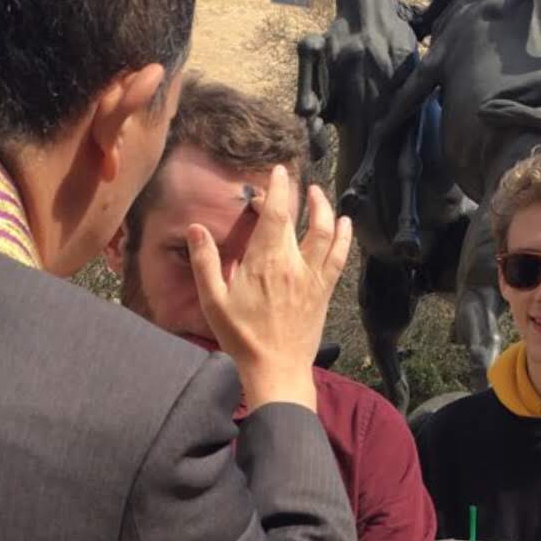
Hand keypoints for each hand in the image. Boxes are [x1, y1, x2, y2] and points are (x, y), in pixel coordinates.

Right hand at [186, 169, 351, 410]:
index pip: (276, 213)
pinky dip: (343, 237)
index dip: (279, 188)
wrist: (276, 370)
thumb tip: (196, 229)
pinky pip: (338, 258)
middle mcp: (292, 264)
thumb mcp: (213, 301)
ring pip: (325, 233)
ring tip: (319, 193)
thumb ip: (205, 262)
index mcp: (264, 261)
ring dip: (324, 208)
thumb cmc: (242, 338)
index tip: (279, 171)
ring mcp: (312, 277)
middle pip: (298, 219)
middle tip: (284, 187)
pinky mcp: (324, 292)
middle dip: (293, 196)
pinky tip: (344, 224)